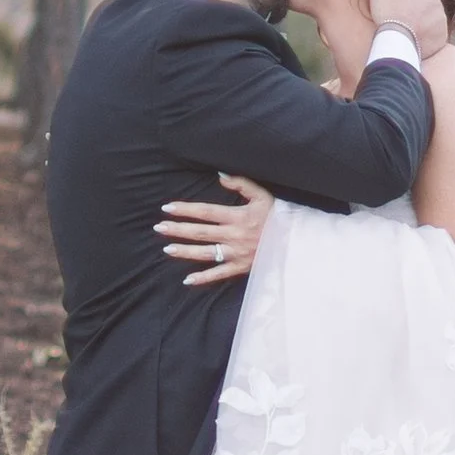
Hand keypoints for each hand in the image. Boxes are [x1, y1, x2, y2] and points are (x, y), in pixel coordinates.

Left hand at [156, 174, 274, 287]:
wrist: (295, 239)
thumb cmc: (277, 216)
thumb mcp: (262, 195)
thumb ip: (241, 184)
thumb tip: (220, 175)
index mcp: (238, 217)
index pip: (206, 212)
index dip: (185, 210)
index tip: (168, 208)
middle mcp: (234, 236)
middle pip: (201, 232)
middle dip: (178, 229)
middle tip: (159, 227)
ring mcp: (237, 253)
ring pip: (206, 253)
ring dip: (185, 251)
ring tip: (167, 248)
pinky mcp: (241, 267)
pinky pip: (220, 274)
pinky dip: (204, 278)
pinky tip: (187, 279)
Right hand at [365, 0, 454, 63]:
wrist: (395, 41)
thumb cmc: (387, 10)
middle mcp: (437, 4)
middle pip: (433, 5)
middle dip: (423, 10)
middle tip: (406, 17)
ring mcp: (440, 21)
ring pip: (434, 20)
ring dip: (425, 23)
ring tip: (408, 29)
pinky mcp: (441, 37)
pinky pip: (436, 35)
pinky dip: (428, 37)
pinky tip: (416, 39)